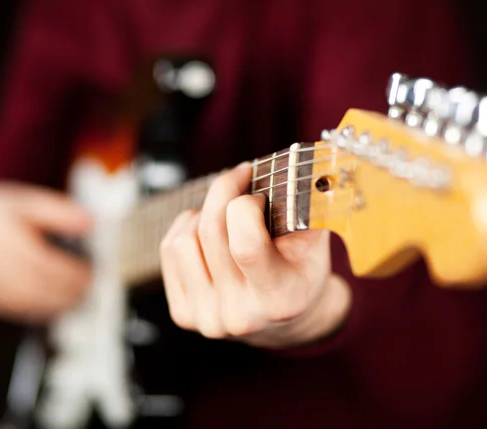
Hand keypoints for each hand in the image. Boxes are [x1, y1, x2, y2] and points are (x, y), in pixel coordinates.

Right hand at [0, 181, 92, 322]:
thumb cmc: (5, 213)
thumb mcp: (34, 202)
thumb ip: (62, 213)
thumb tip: (88, 222)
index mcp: (0, 231)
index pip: (38, 260)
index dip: (66, 272)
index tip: (88, 274)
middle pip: (32, 283)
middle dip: (64, 290)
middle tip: (87, 289)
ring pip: (24, 300)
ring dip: (55, 303)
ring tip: (77, 297)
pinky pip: (14, 307)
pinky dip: (38, 308)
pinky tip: (56, 303)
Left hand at [160, 163, 350, 347]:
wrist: (282, 317)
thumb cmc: (300, 270)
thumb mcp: (316, 241)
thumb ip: (306, 207)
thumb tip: (294, 167)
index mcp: (279, 298)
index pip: (245, 245)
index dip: (246, 205)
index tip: (258, 193)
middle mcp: (240, 315)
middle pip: (211, 232)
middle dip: (224, 191)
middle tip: (241, 181)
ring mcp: (208, 318)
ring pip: (185, 239)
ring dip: (203, 213)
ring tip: (225, 215)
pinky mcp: (184, 315)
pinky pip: (170, 250)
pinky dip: (186, 229)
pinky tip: (207, 233)